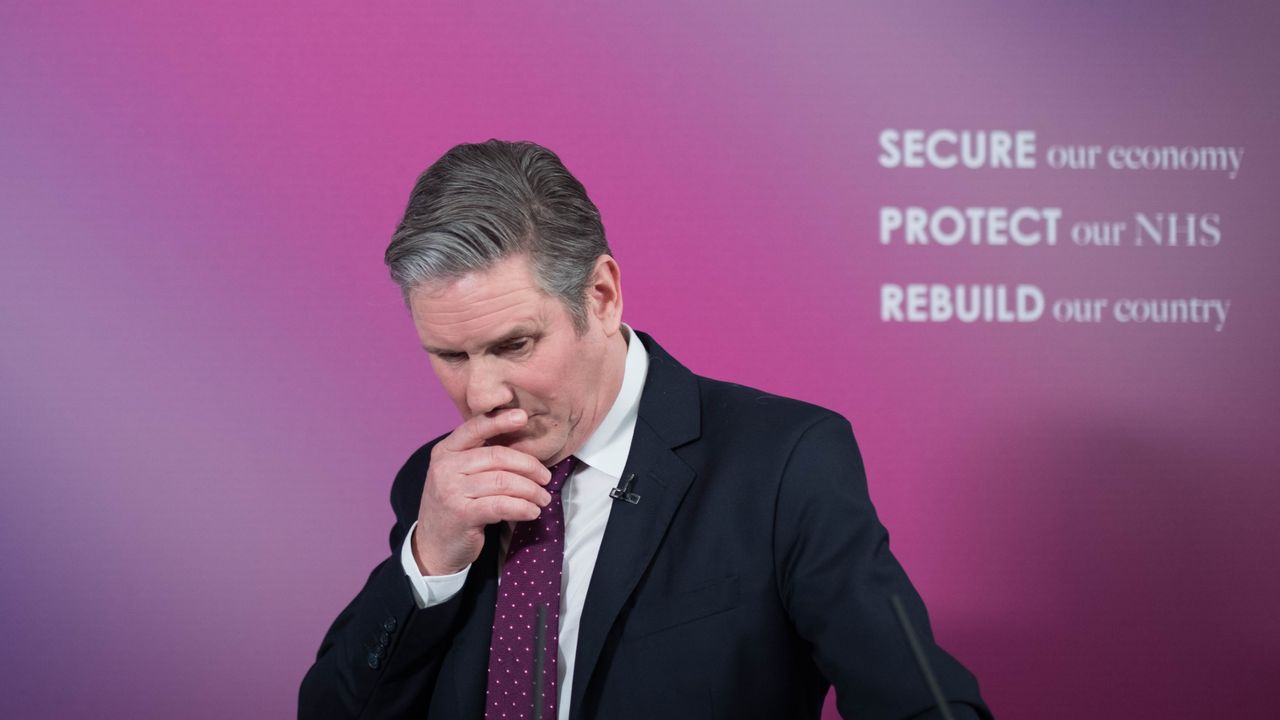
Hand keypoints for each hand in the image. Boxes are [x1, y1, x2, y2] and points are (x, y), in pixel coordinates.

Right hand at [412, 409, 552, 575]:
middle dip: (528, 466)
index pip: (475, 427)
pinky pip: (502, 505)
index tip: (523, 416)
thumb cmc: (454, 505)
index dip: (500, 420)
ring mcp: (452, 491)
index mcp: (445, 451)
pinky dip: (523, 508)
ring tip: (543, 498)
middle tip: (545, 478)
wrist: (432, 545)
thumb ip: (479, 457)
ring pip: (504, 482)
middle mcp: (445, 467)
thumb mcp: (457, 474)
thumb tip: (521, 443)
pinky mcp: (462, 515)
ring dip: (531, 491)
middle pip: (497, 456)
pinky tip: (532, 512)